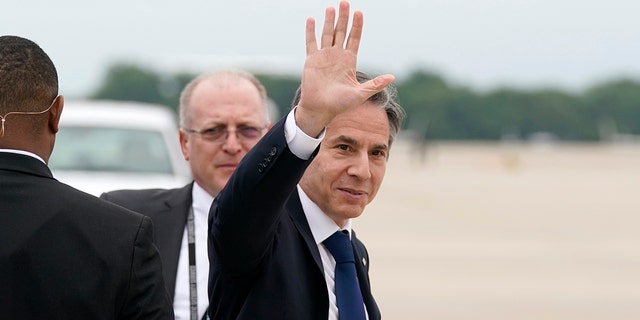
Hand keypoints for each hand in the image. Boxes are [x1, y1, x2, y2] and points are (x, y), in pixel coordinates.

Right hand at [296, 1, 394, 136]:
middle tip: (344, 2)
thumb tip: (392, 77)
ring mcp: (324, 56)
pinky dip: (311, 31)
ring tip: (331, 7)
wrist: (321, 109)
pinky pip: (311, 42)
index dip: (357, 26)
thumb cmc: (340, 104)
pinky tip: (312, 19)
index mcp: (349, 61)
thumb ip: (375, 84)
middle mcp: (337, 56)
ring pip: (327, 34)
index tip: (359, 13)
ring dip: (329, 20)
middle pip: (341, 32)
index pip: (354, 38)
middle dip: (343, 17)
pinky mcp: (311, 60)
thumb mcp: (360, 94)